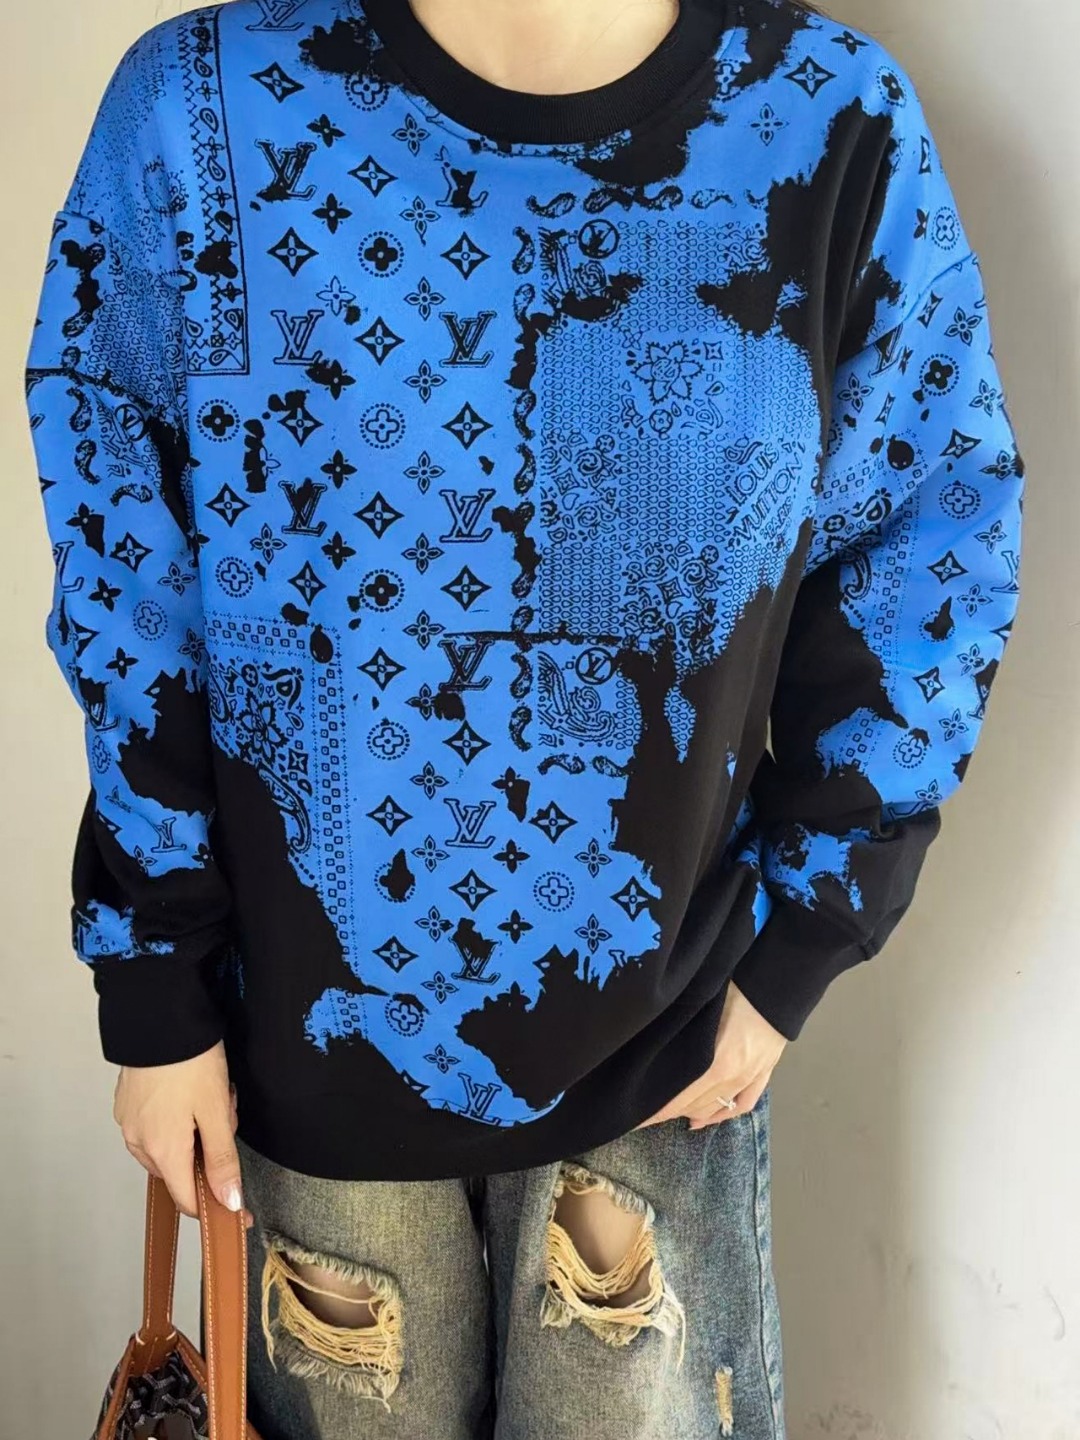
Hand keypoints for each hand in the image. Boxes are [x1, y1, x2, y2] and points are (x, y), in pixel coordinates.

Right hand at [113, 1039, 253, 1227]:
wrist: (159, 1018)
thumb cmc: (191, 1062)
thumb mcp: (216, 1112)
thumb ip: (221, 1160)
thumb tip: (229, 1202)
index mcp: (163, 1151)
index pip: (189, 1200)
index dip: (217, 1207)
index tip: (242, 1209)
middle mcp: (140, 1144)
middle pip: (182, 1170)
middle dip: (209, 1151)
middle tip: (226, 1111)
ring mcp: (130, 1124)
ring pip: (170, 1147)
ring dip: (195, 1132)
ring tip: (210, 1094)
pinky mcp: (127, 1106)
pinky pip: (157, 1127)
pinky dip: (178, 1118)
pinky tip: (190, 1089)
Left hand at [634, 980, 786, 1129]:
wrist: (776, 984)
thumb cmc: (737, 989)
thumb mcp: (703, 1009)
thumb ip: (684, 1033)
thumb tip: (656, 1043)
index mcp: (718, 1063)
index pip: (681, 1098)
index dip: (659, 1110)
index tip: (638, 1117)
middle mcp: (734, 1077)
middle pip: (696, 1105)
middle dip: (670, 1111)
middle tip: (646, 1113)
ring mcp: (751, 1078)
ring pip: (717, 1107)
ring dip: (693, 1113)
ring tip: (670, 1114)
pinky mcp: (764, 1074)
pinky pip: (743, 1104)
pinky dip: (723, 1115)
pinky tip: (706, 1120)